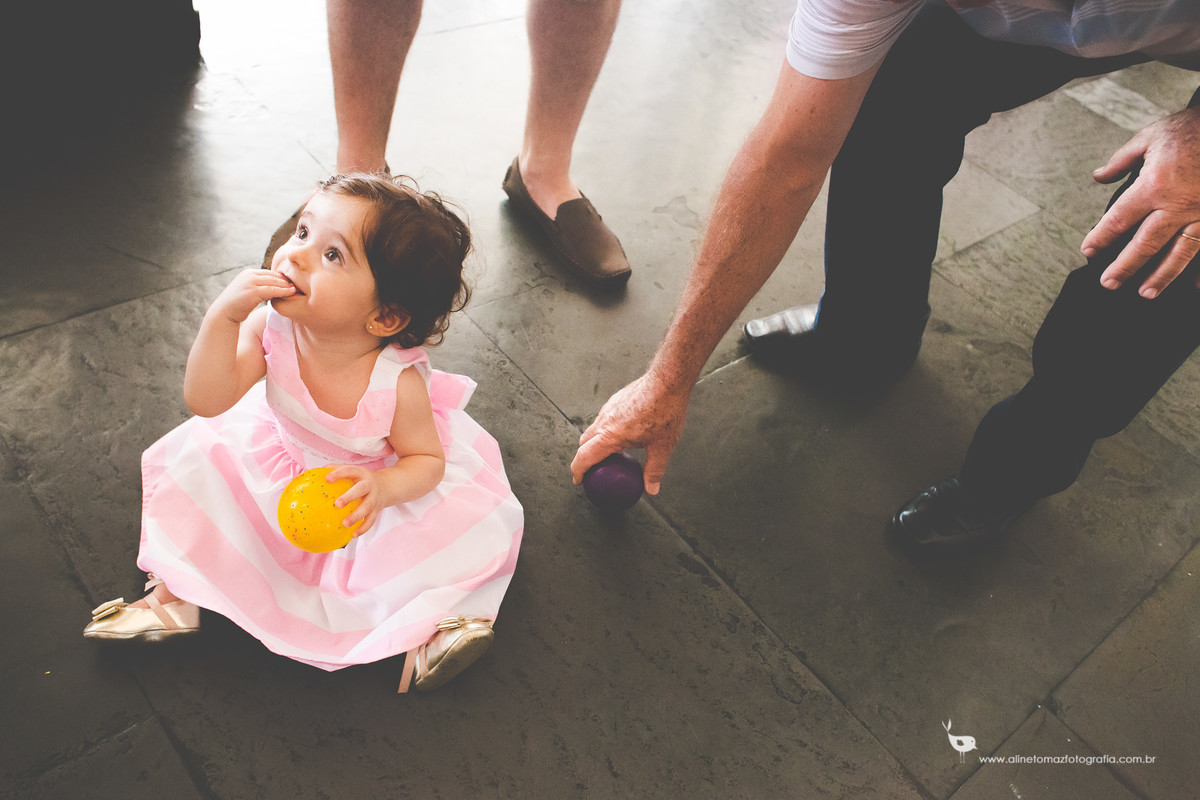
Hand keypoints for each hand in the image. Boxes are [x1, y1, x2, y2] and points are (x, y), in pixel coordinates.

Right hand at [210, 269, 295, 324]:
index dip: (283, 279)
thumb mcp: (248, 293)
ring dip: (288, 285)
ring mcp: (251, 282)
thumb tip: (273, 291)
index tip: (294, 284)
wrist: (224, 314)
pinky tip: (292, 293)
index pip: (271, 273)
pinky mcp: (253, 291)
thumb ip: (259, 288)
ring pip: (275, 281)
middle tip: (301, 286)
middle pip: (274, 276)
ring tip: (299, 289)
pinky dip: (284, 291)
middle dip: (288, 281)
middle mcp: (250, 275)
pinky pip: (273, 290)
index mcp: (249, 273)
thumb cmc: (237, 306)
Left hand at [325, 465, 385, 534]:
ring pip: (367, 507)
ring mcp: (374, 497)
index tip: (327, 478)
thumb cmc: (363, 479)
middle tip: (337, 504)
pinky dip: (363, 528)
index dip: (339, 474)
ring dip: (356, 516)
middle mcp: (369, 485)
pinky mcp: (377, 509)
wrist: (387, 485)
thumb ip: (335, 470)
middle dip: (350, 497)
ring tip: (345, 523)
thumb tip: (315, 474)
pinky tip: (354, 534)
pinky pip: (371, 520)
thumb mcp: (353, 471)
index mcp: (360, 473)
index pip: (349, 470)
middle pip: (361, 489)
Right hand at [570, 370, 691, 495]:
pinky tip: (622, 435)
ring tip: (607, 454)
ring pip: (593, 430)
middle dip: (583, 458)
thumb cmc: (665, 410)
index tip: (578, 481)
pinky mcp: (615, 400)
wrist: (667, 381)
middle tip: (591, 470)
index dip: (578, 471)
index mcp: (610, 435)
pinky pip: (603, 419)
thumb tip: (652, 488)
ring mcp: (608, 409)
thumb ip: (654, 470)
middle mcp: (605, 421)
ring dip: (594, 443)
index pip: (584, 457)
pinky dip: (604, 431)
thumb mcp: (662, 446)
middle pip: (583, 443)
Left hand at [1082, 106, 1199, 298]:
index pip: (1119, 219)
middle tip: (1109, 283)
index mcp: (1154, 186)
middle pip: (1145, 244)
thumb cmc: (1194, 128)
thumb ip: (1122, 159)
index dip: (1100, 238)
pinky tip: (1195, 287)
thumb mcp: (1152, 135)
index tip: (1088, 252)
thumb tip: (1099, 176)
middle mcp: (1178, 205)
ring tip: (1145, 293)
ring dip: (1162, 276)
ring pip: (1180, 252)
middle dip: (1125, 267)